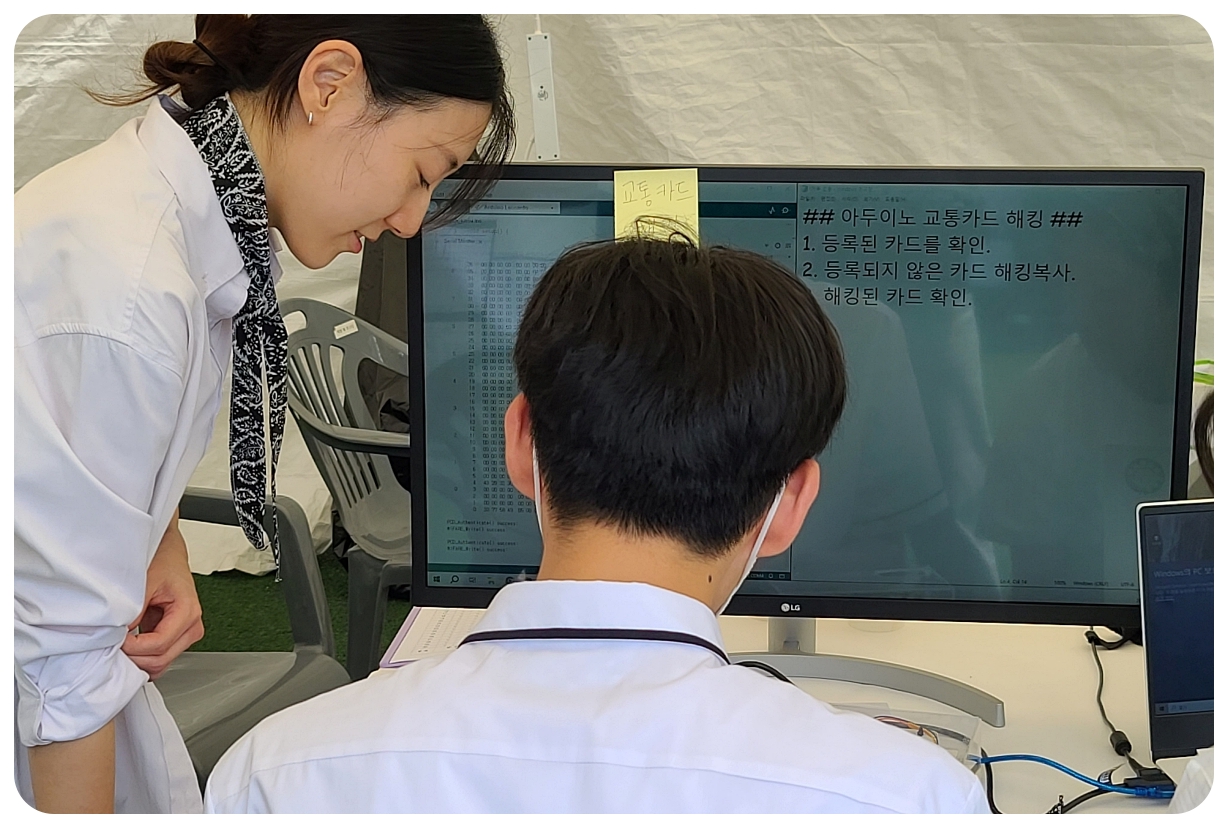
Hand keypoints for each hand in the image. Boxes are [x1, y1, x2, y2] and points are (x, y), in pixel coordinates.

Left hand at [121, 510, 203, 678]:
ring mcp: (186, 635)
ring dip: (137, 660)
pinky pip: (159, 658)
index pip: (158, 644)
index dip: (133, 647)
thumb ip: (134, 609)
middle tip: (113, 646)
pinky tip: (129, 646)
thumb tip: (119, 635)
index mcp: (188, 611)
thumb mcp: (145, 581)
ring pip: (160, 664)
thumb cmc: (163, 563)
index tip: (115, 639)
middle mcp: (192, 626)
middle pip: (160, 660)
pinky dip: (142, 658)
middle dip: (134, 657)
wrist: (169, 555)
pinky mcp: (177, 638)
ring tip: (120, 646)